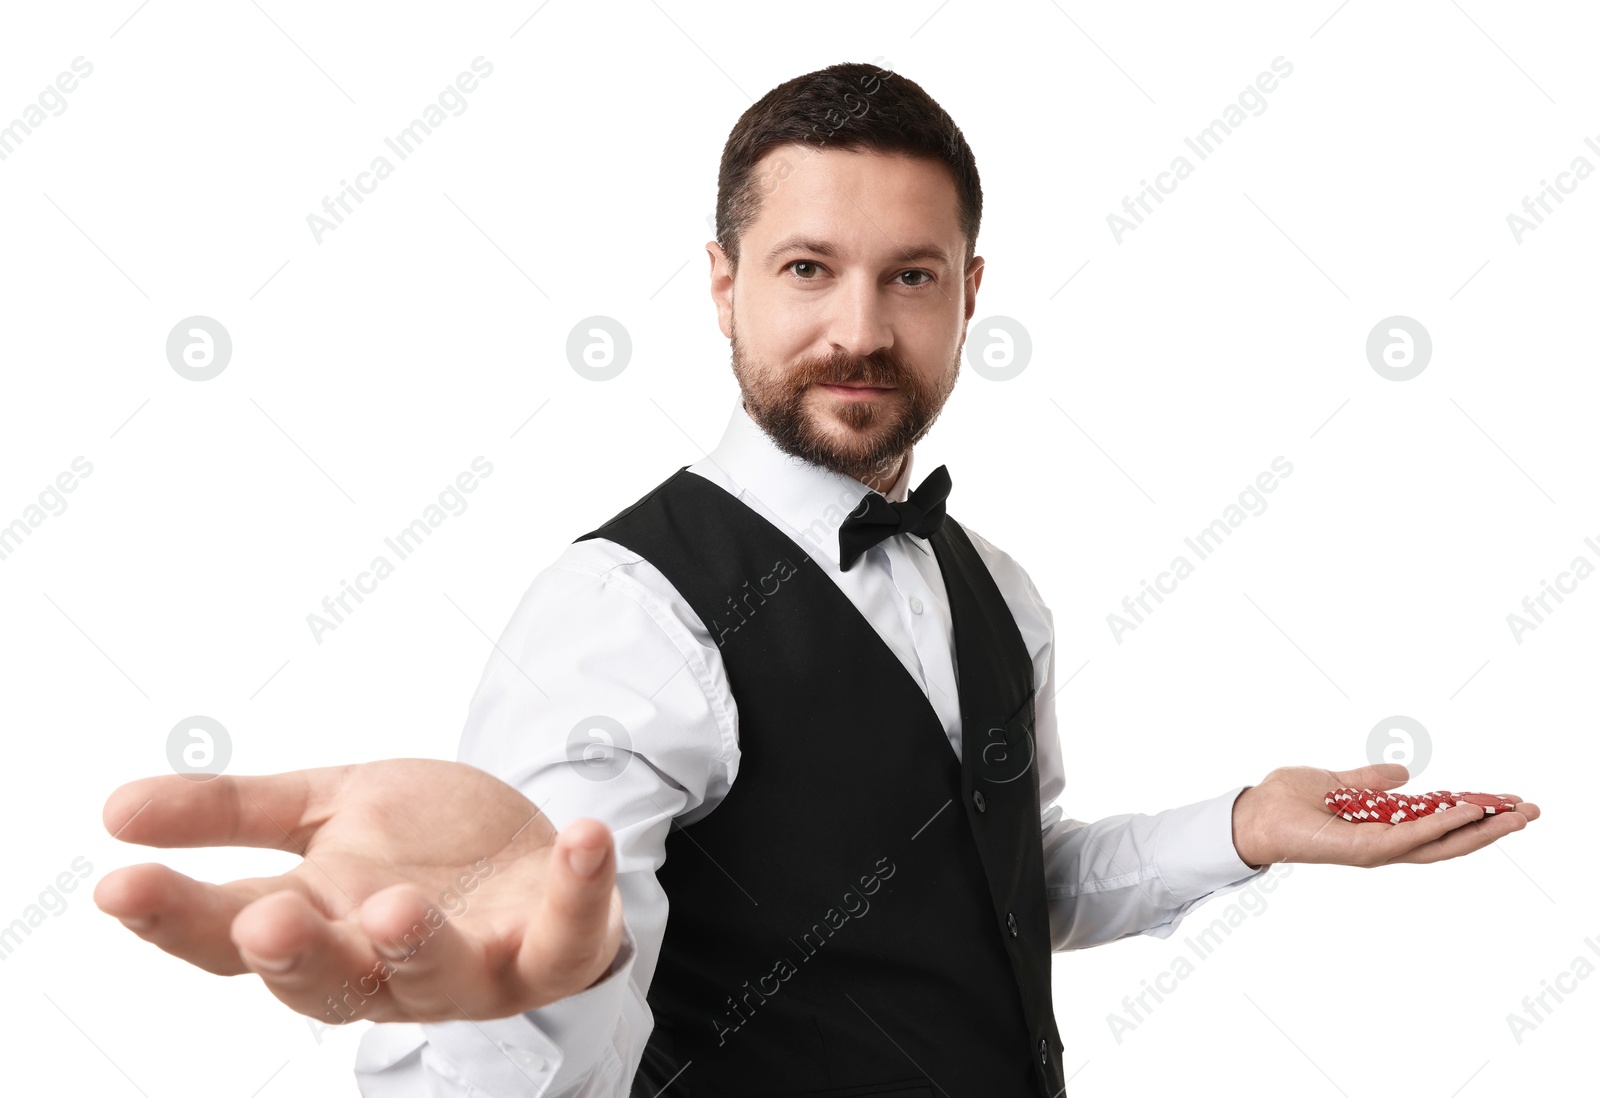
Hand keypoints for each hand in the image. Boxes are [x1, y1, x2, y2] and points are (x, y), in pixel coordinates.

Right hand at [94, 759, 623, 1024]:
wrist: (526, 847)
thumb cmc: (421, 841)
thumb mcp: (326, 806)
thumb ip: (234, 810)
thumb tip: (114, 810)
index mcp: (319, 928)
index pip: (231, 940)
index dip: (177, 918)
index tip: (120, 884)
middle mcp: (386, 966)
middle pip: (330, 982)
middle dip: (298, 956)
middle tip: (266, 917)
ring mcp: (473, 967)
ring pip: (439, 980)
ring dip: (418, 945)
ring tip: (398, 906)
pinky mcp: (550, 948)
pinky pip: (568, 935)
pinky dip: (578, 890)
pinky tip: (582, 838)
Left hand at [1230, 763, 1539, 868]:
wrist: (1253, 812)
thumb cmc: (1286, 800)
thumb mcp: (1337, 781)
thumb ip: (1371, 781)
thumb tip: (1404, 775)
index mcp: (1383, 828)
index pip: (1440, 823)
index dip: (1476, 814)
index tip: (1510, 801)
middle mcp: (1385, 844)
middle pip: (1451, 840)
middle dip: (1493, 828)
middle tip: (1531, 812)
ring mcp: (1375, 850)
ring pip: (1439, 843)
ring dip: (1477, 828)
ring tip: (1512, 813)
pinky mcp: (1361, 850)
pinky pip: (1408, 838)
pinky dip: (1437, 825)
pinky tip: (1463, 811)